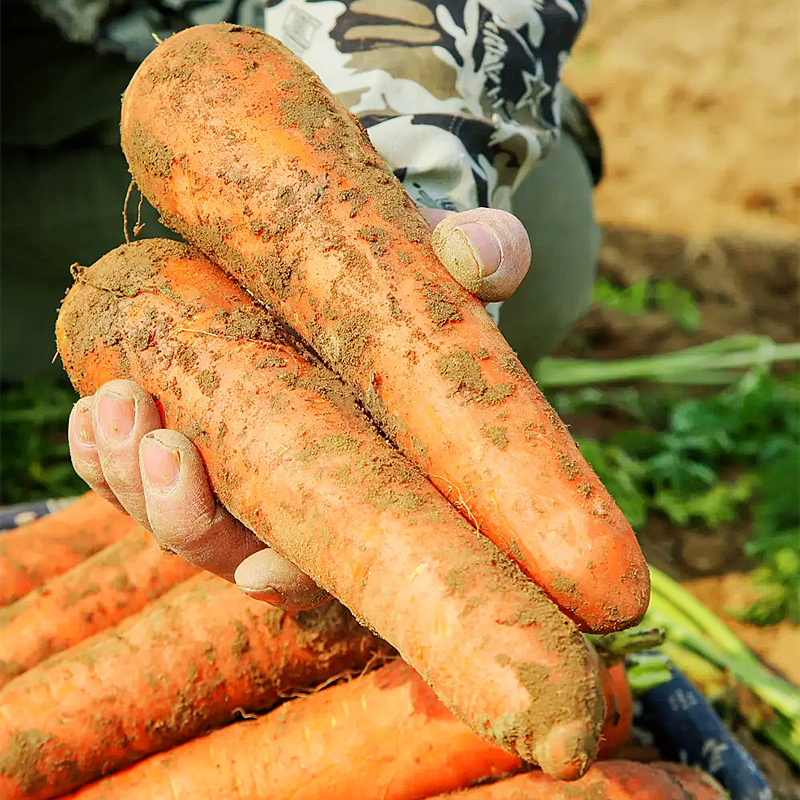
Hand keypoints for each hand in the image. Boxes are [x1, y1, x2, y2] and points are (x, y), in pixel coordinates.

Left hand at [68, 207, 530, 609]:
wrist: (352, 273)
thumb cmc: (414, 292)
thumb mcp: (454, 270)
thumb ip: (486, 257)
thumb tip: (485, 254)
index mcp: (367, 483)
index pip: (331, 559)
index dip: (294, 576)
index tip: (261, 572)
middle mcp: (293, 497)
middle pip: (223, 547)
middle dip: (180, 514)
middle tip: (166, 443)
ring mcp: (235, 475)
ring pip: (166, 515)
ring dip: (127, 478)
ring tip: (119, 403)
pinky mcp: (193, 437)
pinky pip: (130, 469)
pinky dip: (102, 452)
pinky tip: (94, 406)